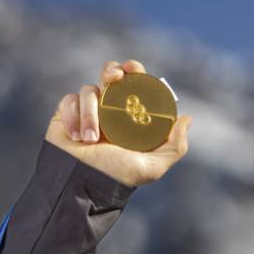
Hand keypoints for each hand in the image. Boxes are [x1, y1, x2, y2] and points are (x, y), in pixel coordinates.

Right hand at [45, 59, 192, 187]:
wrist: (84, 183)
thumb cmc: (118, 176)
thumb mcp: (153, 165)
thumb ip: (175, 145)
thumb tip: (186, 119)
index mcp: (131, 117)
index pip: (135, 85)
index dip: (135, 72)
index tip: (134, 70)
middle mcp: (110, 110)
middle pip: (110, 75)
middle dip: (112, 70)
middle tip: (114, 78)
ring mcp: (88, 111)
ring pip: (89, 90)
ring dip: (91, 112)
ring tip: (91, 139)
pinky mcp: (66, 113)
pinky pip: (69, 101)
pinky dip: (73, 116)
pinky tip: (76, 137)